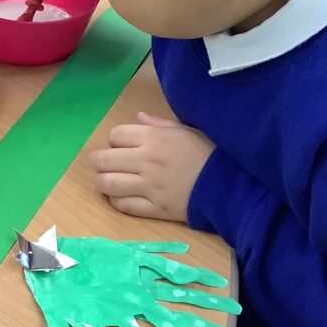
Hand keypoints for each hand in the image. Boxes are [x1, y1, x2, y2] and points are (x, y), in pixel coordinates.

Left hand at [90, 113, 213, 221]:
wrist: (229, 186)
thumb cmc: (209, 153)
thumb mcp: (187, 130)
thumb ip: (159, 124)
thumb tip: (138, 118)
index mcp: (154, 138)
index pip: (116, 135)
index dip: (114, 140)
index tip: (118, 145)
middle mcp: (146, 161)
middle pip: (105, 159)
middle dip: (98, 160)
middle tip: (100, 163)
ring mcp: (149, 187)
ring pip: (109, 184)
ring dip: (102, 181)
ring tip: (105, 180)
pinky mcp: (154, 209)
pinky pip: (124, 205)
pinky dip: (116, 200)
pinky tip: (119, 196)